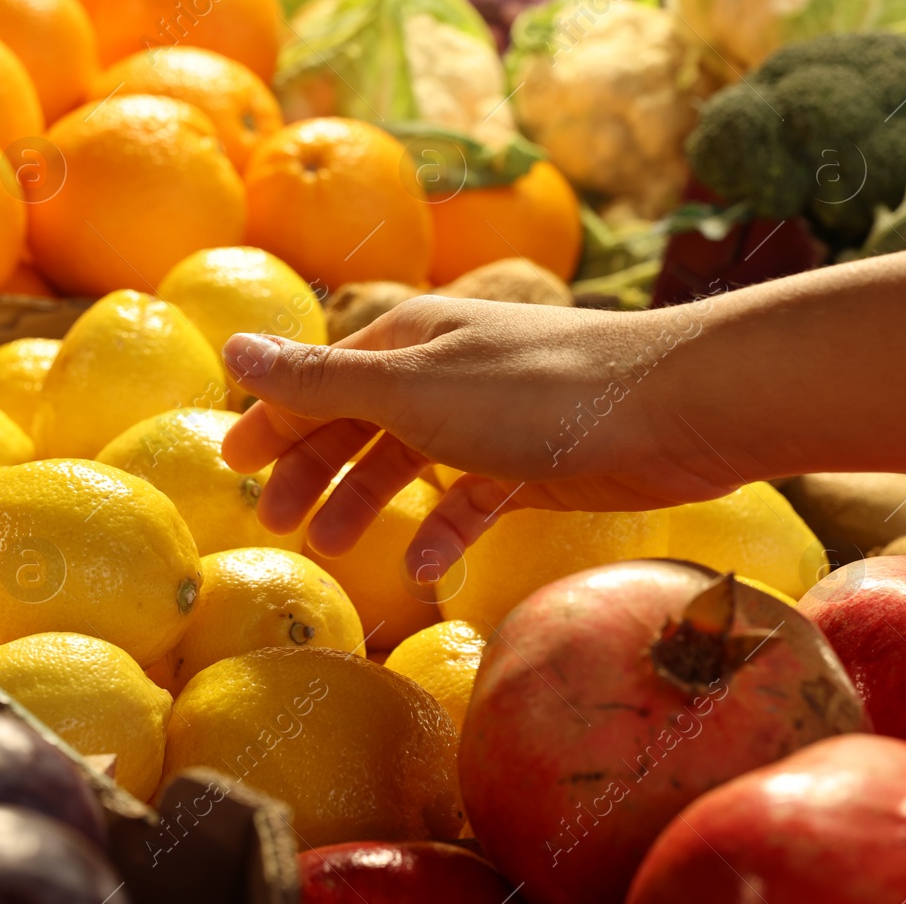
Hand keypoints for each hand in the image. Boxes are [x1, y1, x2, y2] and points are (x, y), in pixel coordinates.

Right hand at [220, 296, 743, 580]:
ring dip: (367, 501)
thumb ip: (321, 381)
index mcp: (408, 340)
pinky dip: (443, 529)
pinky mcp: (532, 465)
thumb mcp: (409, 389)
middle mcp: (443, 372)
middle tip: (274, 520)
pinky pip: (469, 500)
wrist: (673, 407)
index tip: (233, 465)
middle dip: (313, 466)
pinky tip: (425, 566)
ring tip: (335, 548)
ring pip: (409, 461)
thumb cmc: (532, 391)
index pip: (322, 377)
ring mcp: (488, 419)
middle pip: (358, 419)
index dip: (274, 418)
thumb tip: (232, 348)